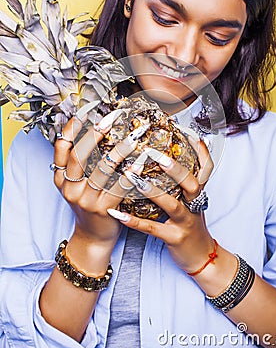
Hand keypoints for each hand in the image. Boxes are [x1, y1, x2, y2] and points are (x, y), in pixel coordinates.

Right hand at [53, 110, 148, 259]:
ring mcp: (85, 199)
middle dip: (96, 133)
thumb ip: (78, 164)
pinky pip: (120, 186)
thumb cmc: (89, 205)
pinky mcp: (103, 210)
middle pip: (80, 154)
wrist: (93, 238)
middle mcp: (70, 187)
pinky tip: (141, 160)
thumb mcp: (76, 185)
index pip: (61, 147)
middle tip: (112, 118)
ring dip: (121, 149)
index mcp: (61, 178)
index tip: (87, 109)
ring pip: (103, 168)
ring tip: (134, 135)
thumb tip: (92, 130)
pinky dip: (132, 172)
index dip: (73, 127)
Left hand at [108, 137, 214, 272]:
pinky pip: (152, 229)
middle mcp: (194, 205)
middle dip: (174, 167)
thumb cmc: (190, 225)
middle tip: (154, 152)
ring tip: (131, 176)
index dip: (200, 149)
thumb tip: (165, 162)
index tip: (186, 130)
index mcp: (198, 193)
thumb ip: (181, 184)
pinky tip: (116, 213)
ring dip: (152, 190)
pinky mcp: (175, 239)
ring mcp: (186, 222)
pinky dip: (133, 220)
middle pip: (191, 182)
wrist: (203, 258)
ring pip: (171, 204)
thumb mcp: (191, 203)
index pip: (206, 168)